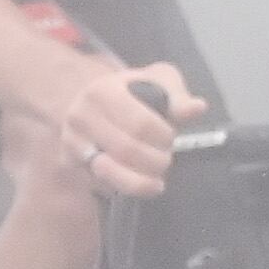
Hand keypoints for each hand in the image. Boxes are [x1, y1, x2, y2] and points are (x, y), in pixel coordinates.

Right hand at [50, 61, 201, 199]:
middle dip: (155, 160)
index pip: (140, 123)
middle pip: (126, 150)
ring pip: (108, 173)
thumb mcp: (157, 80)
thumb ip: (177, 95)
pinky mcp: (71, 164)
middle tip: (166, 159)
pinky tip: (142, 185)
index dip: (163, 137)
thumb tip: (197, 108)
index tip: (171, 138)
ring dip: (141, 181)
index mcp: (103, 92)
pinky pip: (100, 185)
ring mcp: (73, 142)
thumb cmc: (132, 91)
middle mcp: (81, 117)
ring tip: (157, 180)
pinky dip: (126, 188)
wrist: (91, 100)